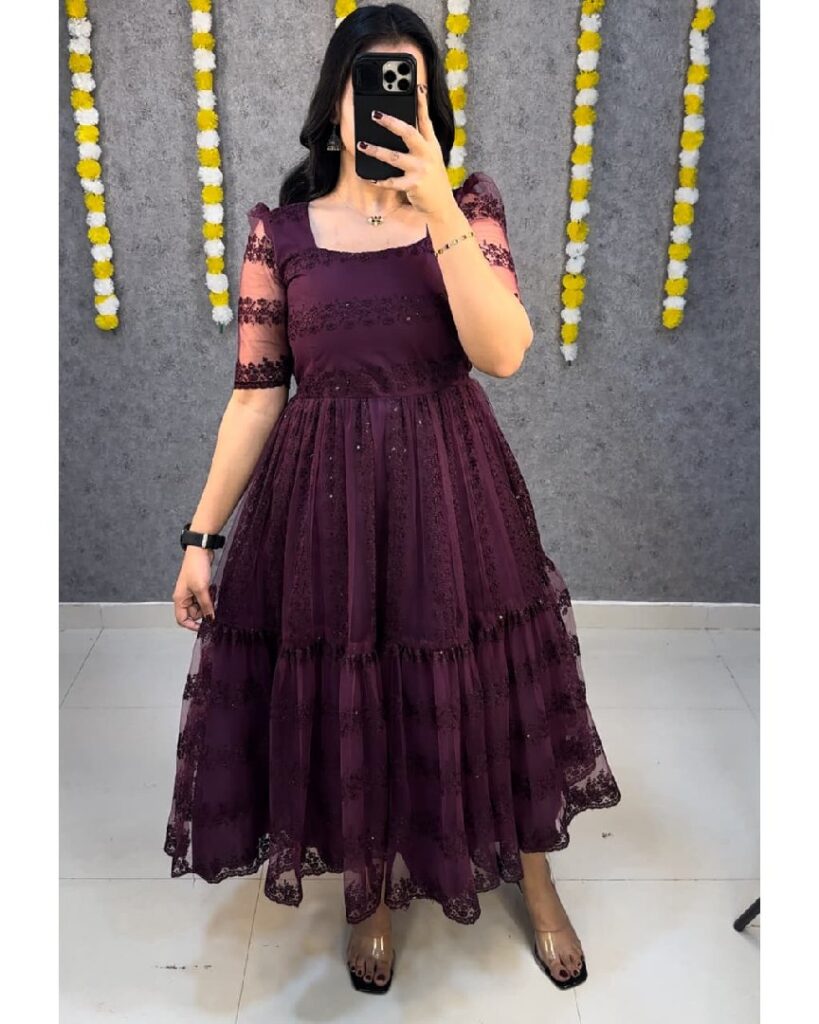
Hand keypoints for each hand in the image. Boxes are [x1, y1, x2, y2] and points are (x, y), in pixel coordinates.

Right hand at [172, 547, 214, 631]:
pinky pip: (205, 597)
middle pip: (194, 613)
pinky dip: (210, 596)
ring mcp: (192, 592)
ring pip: (201, 605)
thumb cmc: (196, 567)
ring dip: (208, 602)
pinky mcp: (199, 586)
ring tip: (211, 592)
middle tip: (211, 603)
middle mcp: (184, 597)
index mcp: (179, 599)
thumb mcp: (202, 590)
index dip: (192, 625)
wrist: (201, 551)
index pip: (182, 619)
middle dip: (204, 610)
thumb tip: (210, 619)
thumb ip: (206, 606)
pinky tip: (212, 589)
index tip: (204, 626)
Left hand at [360, 83, 454, 219]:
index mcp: (432, 145)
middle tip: (374, 114)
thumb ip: (419, 144)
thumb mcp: (431, 158)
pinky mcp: (414, 185)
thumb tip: (398, 128)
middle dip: (391, 122)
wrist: (441, 206)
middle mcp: (427, 154)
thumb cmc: (431, 180)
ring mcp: (421, 170)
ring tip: (361, 144)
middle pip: (408, 133)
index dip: (422, 102)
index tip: (417, 85)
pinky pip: (392, 182)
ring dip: (376, 150)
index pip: (426, 120)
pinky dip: (379, 180)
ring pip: (394, 157)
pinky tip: (368, 177)